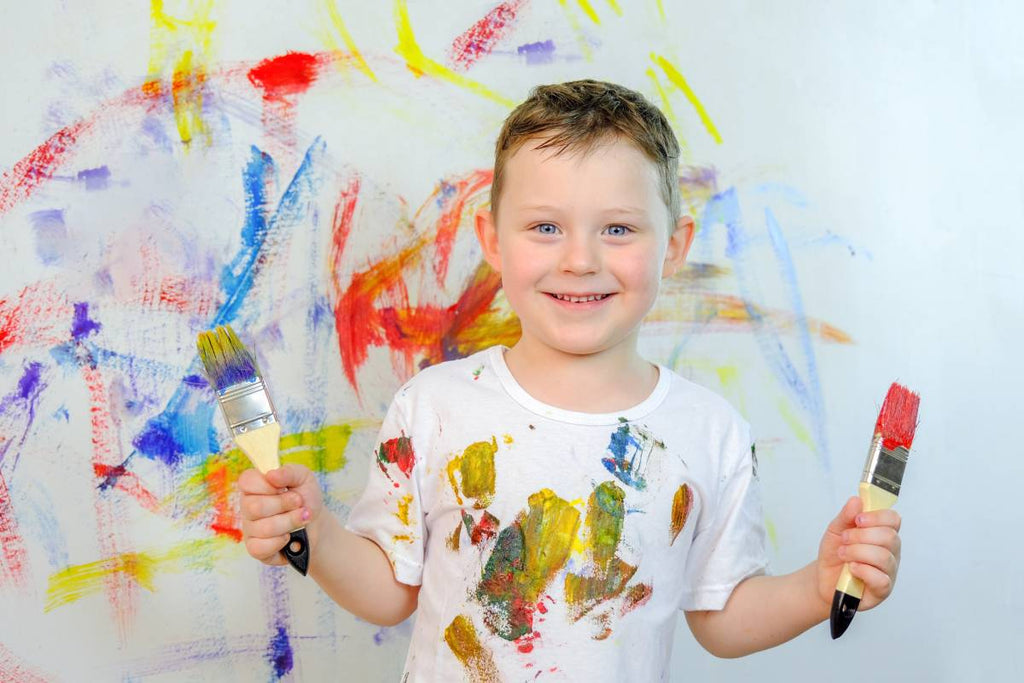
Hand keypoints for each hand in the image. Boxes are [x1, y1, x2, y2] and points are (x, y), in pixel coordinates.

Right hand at [238, 463, 323, 565]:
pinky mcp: (255, 549)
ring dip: (290, 522)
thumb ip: (289, 472)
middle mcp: (247, 507)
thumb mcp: (304, 478)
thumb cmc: (306, 498)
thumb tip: (271, 475)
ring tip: (301, 518)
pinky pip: (260, 548)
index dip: (267, 485)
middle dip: (285, 505)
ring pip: (263, 528)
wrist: (316, 524)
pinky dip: (280, 541)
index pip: (246, 481)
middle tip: (299, 502)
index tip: (283, 487)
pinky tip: (289, 537)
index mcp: (254, 486)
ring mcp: (250, 529)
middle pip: (255, 507)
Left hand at [816, 496, 901, 610]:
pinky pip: (881, 579)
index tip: (858, 519)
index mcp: (882, 534)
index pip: (893, 519)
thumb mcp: (835, 530)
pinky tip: (852, 569)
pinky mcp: (882, 590)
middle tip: (844, 539)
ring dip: (857, 552)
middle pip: (889, 537)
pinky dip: (863, 570)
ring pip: (884, 557)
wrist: (823, 578)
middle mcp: (890, 552)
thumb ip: (846, 516)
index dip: (877, 517)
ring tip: (843, 554)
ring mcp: (889, 571)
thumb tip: (857, 500)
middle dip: (861, 536)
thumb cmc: (835, 554)